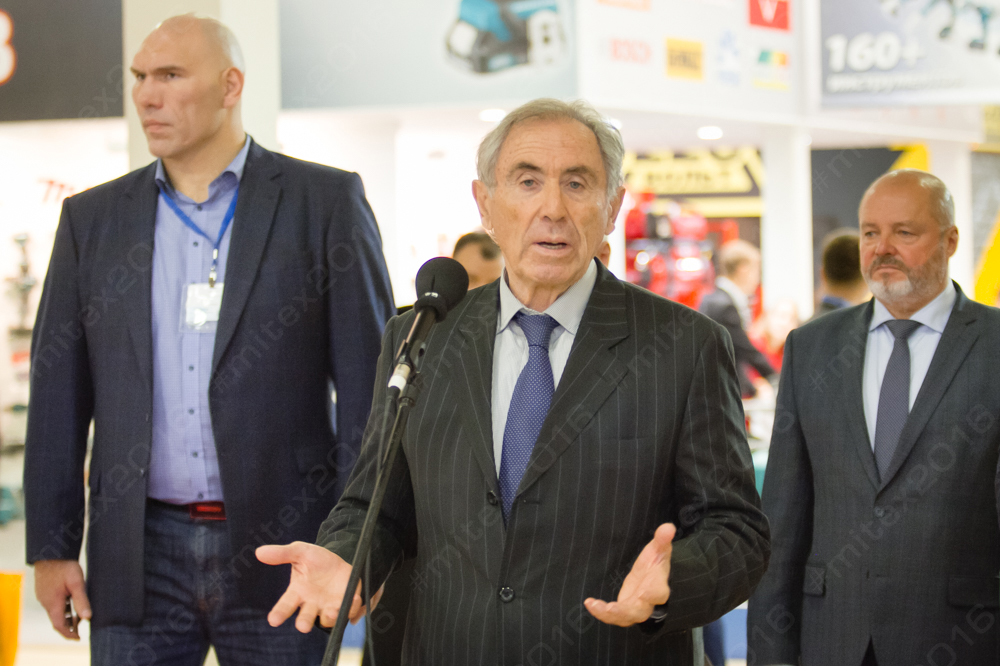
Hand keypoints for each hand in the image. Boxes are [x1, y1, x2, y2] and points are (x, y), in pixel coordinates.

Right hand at [34, 559, 90, 639]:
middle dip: (68, 625)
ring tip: (79, 615)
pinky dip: (61, 607)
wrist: (51, 551)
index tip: (78, 638)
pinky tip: (71, 602)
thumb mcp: (77, 583)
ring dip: (65, 615)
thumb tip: (87, 618)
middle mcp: (45, 601)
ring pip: (55, 611)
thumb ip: (81, 600)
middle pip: (56, 619)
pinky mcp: (44, 589)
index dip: (68, 633)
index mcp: (53, 603)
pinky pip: (52, 603)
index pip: (59, 625)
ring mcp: (43, 595)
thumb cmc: (64, 566)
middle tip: (81, 627)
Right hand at [257, 541, 380, 631]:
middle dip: (304, 622)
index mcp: (298, 592)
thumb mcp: (300, 552)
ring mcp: (329, 606)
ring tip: (331, 611)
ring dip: (329, 617)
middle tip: (303, 625)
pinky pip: (349, 610)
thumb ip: (282, 554)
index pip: (285, 605)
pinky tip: (354, 599)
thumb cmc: (316, 559)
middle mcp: (312, 604)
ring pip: (327, 619)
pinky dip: (352, 607)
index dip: (279, 613)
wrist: (339, 559)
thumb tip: (259, 552)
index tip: (273, 620)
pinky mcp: (346, 604)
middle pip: (306, 618)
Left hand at [584, 523, 674, 626]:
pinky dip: (600, 612)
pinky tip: (589, 603)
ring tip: (594, 605)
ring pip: (623, 617)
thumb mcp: (658, 549)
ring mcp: (633, 608)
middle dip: (626, 611)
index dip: (653, 594)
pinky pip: (612, 616)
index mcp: (658, 586)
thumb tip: (668, 527)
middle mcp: (647, 602)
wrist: (650, 577)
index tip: (644, 592)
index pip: (659, 593)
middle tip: (611, 608)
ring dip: (608, 614)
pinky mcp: (622, 610)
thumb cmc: (655, 562)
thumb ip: (662, 540)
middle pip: (639, 612)